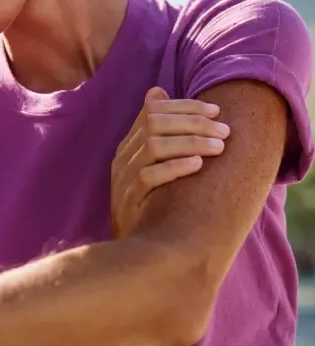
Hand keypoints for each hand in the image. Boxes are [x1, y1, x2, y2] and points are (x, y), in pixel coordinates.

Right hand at [111, 87, 230, 238]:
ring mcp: (123, 179)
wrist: (131, 255)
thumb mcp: (149, 167)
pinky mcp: (130, 201)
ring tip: (219, 146)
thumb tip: (157, 90)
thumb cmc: (150, 208)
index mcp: (127, 146)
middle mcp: (122, 157)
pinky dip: (175, 166)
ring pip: (153, 145)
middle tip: (224, 130)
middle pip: (153, 123)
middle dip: (193, 122)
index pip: (152, 110)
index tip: (215, 111)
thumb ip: (155, 134)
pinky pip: (150, 176)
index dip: (184, 106)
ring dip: (191, 141)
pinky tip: (199, 165)